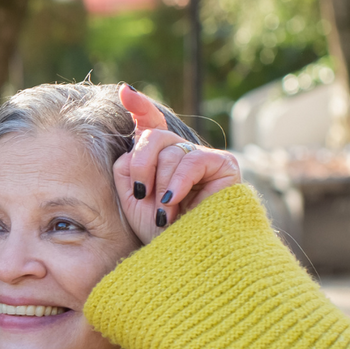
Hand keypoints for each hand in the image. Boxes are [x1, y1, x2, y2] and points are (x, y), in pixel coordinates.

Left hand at [112, 85, 240, 243]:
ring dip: (161, 185)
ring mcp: (204, 157)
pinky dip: (178, 182)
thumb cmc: (158, 232)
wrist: (184, 257)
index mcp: (159, 159)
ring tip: (165, 213)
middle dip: (141, 165)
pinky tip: (174, 201)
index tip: (125, 92)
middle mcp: (182, 154)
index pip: (151, 124)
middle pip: (153, 135)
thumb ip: (128, 165)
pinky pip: (192, 160)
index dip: (140, 106)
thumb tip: (138, 134)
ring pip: (170, 151)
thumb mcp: (132, 197)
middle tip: (142, 194)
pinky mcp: (224, 165)